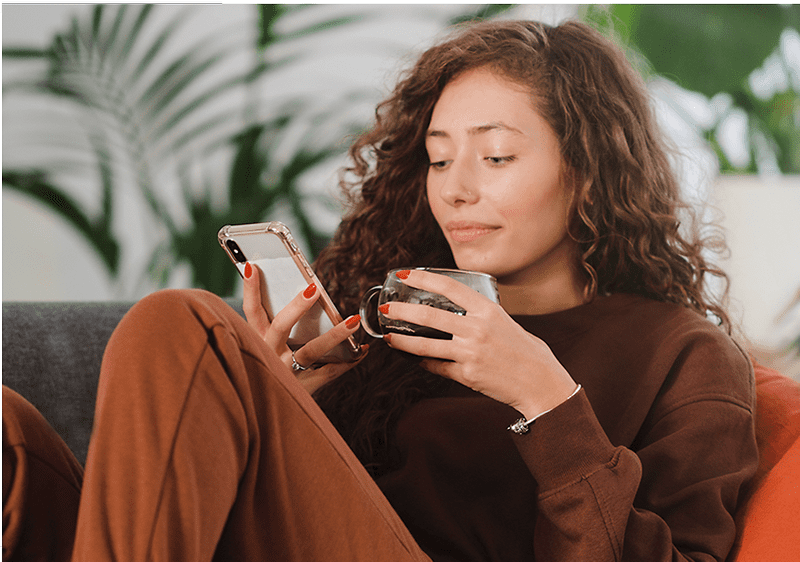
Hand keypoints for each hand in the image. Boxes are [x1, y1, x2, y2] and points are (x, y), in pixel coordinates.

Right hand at [242, 262, 366, 393]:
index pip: (251, 312)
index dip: (250, 290)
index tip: (252, 266)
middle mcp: (268, 356)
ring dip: (335, 334)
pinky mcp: (303, 389)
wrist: (264, 419)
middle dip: (297, 307)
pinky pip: (328, 373)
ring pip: (310, 351)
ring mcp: (285, 373)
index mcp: (255, 341)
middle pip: (280, 327)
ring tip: (354, 321)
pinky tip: (363, 350)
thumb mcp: (261, 349)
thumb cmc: (267, 374)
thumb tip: (302, 293)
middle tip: (314, 288)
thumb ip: (272, 326)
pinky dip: (348, 361)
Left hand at [380, 269, 576, 419]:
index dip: (424, 279)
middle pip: (428, 317)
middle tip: (385, 308)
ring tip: (388, 337)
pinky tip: (415, 360)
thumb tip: (456, 310)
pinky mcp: (467, 374)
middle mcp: (477, 329)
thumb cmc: (527, 351)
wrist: (541, 382)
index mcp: (488, 310)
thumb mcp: (506, 323)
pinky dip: (424, 363)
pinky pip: (437, 367)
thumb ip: (481, 315)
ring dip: (402, 342)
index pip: (449, 288)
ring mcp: (470, 353)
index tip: (405, 275)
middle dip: (401, 311)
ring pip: (425, 346)